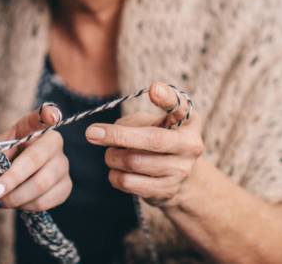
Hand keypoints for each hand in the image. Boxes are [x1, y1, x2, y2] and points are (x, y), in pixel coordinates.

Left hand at [0, 104, 71, 211]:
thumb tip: (1, 171)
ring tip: (2, 199)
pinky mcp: (65, 186)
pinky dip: (27, 205)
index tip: (51, 116)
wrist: (2, 182)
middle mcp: (52, 142)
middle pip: (36, 159)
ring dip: (16, 197)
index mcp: (31, 127)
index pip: (41, 117)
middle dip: (12, 179)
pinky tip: (18, 201)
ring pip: (41, 184)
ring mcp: (62, 164)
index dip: (47, 114)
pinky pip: (47, 200)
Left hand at [85, 83, 202, 207]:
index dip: (167, 98)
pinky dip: (114, 173)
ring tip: (111, 153)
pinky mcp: (166, 191)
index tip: (153, 89)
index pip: (180, 107)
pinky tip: (117, 169)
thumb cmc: (162, 137)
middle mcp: (190, 147)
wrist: (181, 175)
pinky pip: (128, 182)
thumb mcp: (156, 120)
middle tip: (91, 132)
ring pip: (134, 163)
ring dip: (113, 156)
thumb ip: (136, 121)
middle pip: (151, 140)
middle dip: (117, 136)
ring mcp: (180, 172)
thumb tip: (108, 133)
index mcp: (189, 123)